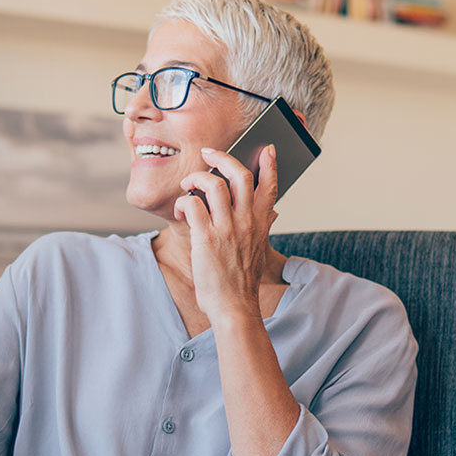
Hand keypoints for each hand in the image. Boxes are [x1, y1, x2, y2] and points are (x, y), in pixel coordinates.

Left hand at [173, 144, 279, 321]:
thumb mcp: (260, 250)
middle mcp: (247, 222)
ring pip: (214, 184)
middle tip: (208, 154)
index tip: (266, 148)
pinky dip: (183, 201)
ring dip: (197, 178)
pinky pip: (193, 205)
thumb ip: (265, 227)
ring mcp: (227, 229)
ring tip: (189, 184)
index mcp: (261, 223)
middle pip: (240, 175)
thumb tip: (274, 213)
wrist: (234, 307)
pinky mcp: (206, 238)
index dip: (270, 164)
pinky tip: (181, 209)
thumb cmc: (242, 280)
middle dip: (222, 157)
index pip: (270, 186)